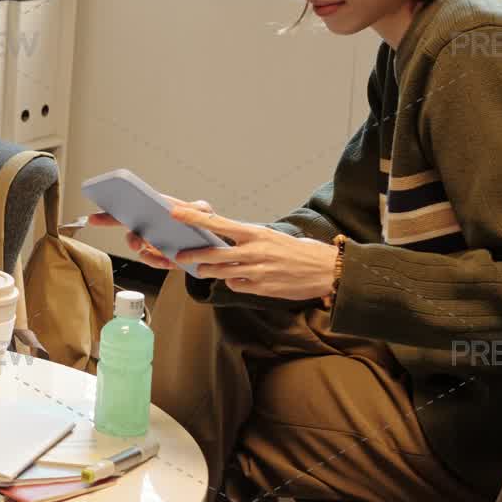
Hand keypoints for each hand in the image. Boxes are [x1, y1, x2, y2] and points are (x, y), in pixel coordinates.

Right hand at [87, 195, 215, 272]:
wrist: (211, 246)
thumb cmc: (203, 223)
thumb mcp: (203, 212)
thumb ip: (198, 208)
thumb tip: (195, 208)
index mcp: (153, 211)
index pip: (127, 211)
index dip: (108, 215)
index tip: (93, 218)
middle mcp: (150, 228)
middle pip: (131, 234)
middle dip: (132, 241)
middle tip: (137, 245)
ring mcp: (154, 244)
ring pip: (143, 252)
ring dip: (149, 257)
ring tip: (163, 258)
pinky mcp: (162, 257)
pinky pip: (156, 262)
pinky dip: (161, 263)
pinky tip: (171, 262)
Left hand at [165, 207, 340, 300]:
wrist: (326, 271)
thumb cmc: (298, 251)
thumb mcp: (271, 237)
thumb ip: (247, 240)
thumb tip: (223, 241)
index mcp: (256, 234)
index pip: (218, 224)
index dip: (194, 219)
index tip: (175, 213)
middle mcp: (254, 252)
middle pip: (212, 255)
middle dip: (193, 256)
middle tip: (180, 255)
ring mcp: (256, 272)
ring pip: (220, 273)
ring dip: (208, 271)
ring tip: (202, 269)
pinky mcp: (260, 289)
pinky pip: (235, 285)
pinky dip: (232, 282)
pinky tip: (238, 279)